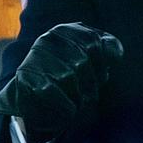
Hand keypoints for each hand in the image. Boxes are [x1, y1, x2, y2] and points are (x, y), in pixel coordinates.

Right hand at [0, 23, 123, 140]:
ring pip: (68, 76)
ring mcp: (35, 56)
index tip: (103, 78)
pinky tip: (69, 112)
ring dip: (79, 96)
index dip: (103, 63)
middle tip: (90, 96)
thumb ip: (104, 50)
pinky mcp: (26, 76)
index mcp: (65, 30)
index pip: (93, 41)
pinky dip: (66, 106)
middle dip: (92, 82)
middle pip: (82, 60)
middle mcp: (48, 39)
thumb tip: (116, 53)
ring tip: (78, 103)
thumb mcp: (87, 60)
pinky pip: (52, 91)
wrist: (30, 100)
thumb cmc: (66, 80)